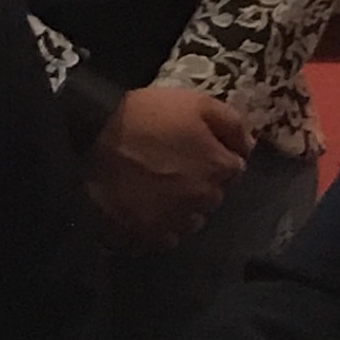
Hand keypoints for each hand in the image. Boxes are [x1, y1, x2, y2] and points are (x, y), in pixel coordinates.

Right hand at [83, 84, 253, 247]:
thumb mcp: (193, 102)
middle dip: (202, 181)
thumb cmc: (144, 119)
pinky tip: (144, 205)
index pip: (235, 167)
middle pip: (214, 194)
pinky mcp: (149, 236)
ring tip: (158, 186)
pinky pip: (165, 235)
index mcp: (219, 168)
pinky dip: (160, 224)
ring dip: (184, 205)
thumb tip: (250, 145)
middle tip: (174, 163)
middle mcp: (205, 200)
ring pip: (192, 217)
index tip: (196, 146)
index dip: (216, 154)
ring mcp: (177, 221)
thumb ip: (230, 122)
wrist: (89, 144)